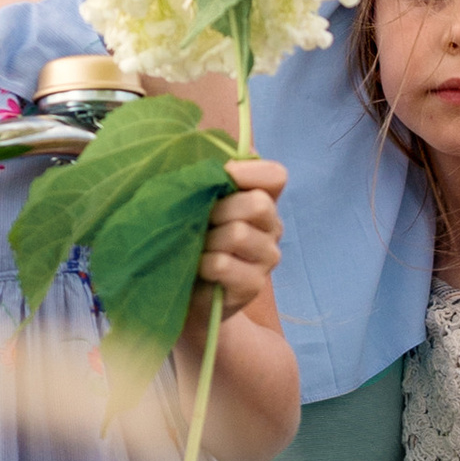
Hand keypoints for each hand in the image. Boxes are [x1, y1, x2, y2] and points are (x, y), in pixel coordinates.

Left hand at [191, 154, 284, 330]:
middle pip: (258, 204)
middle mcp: (272, 228)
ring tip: (196, 248)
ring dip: (207, 239)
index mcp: (262, 201)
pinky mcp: (253, 285)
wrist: (184, 294)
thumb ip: (207, 182)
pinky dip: (202, 263)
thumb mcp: (197, 205)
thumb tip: (213, 166)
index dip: (248, 171)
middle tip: (200, 222)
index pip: (274, 176)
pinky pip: (223, 264)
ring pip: (239, 234)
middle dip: (220, 209)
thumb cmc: (191, 241)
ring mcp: (267, 258)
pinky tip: (198, 268)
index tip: (221, 176)